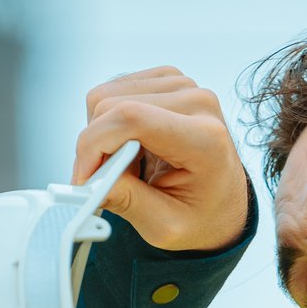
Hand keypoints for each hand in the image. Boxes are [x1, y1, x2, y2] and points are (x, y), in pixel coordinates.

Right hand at [72, 67, 248, 252]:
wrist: (222, 202)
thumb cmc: (201, 215)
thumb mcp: (166, 226)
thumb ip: (127, 202)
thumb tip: (88, 183)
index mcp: (205, 139)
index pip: (131, 117)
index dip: (94, 144)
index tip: (83, 179)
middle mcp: (197, 102)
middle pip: (111, 105)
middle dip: (96, 147)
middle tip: (108, 181)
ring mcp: (183, 86)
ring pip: (106, 97)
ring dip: (103, 136)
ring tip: (128, 166)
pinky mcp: (168, 81)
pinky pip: (114, 92)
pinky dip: (111, 124)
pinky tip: (133, 148)